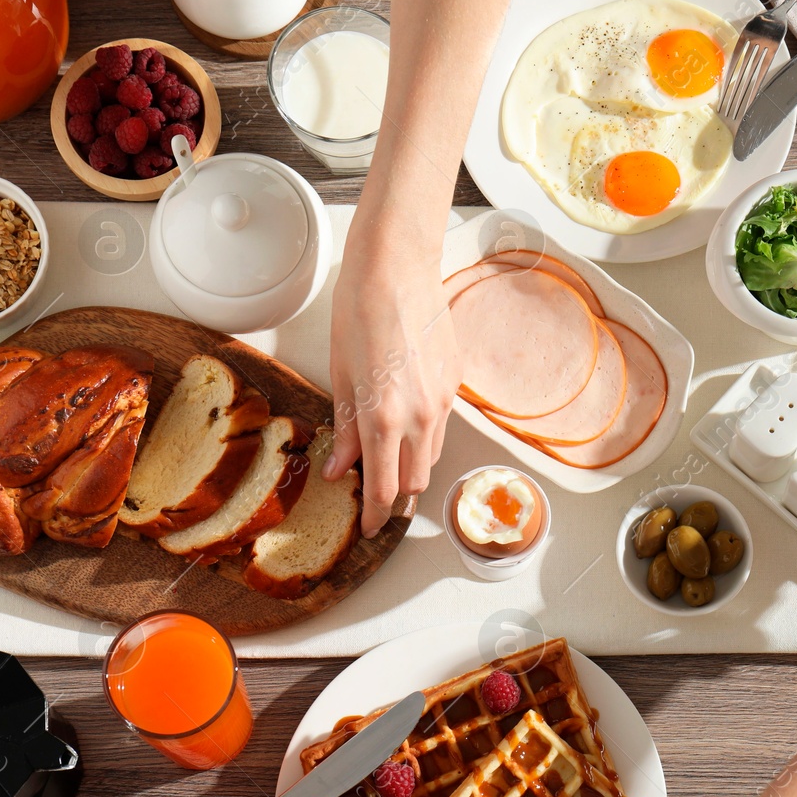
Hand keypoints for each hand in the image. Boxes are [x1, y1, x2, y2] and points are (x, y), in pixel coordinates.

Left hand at [324, 214, 460, 537]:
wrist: (398, 268)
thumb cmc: (360, 310)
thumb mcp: (341, 374)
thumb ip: (347, 427)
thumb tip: (340, 467)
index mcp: (385, 417)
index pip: (384, 488)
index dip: (377, 516)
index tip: (370, 529)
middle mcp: (421, 416)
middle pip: (414, 481)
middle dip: (395, 497)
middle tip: (376, 500)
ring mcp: (444, 400)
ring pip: (431, 456)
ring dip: (411, 468)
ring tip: (389, 463)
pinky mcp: (456, 382)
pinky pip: (442, 424)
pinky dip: (424, 435)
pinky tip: (407, 421)